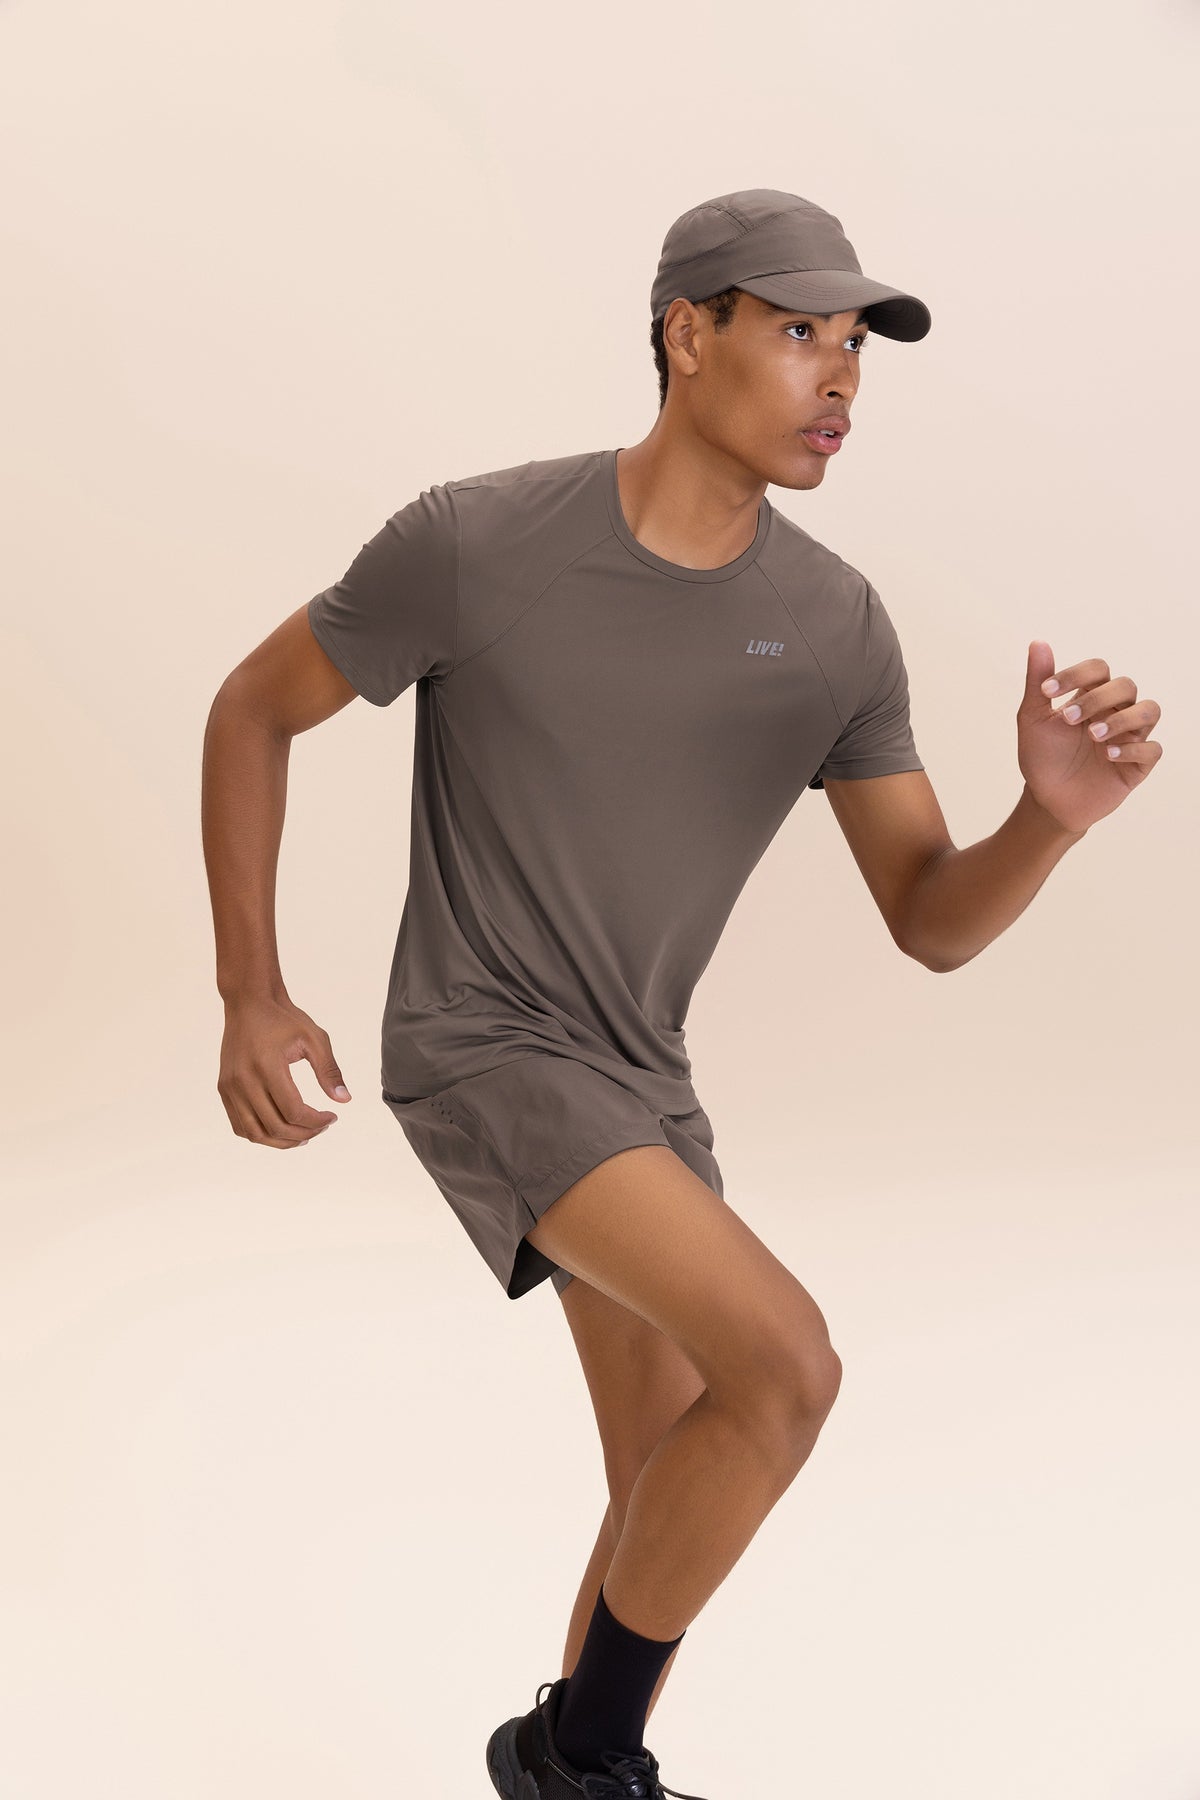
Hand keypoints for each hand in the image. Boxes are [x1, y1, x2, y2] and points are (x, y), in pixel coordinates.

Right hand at [218, 994, 351, 1147]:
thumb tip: (344, 1100)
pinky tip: (280, 1129)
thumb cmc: (284, 1018)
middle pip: (275, 1127)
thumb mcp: (314, 1038)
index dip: (317, 1121)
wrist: (249, 1002)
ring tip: (303, 1136)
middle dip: (304, 1134)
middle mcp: (243, 1080)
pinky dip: (260, 1134)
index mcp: (267, 1066)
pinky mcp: (224, 1088)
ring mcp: (230, 1087)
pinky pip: (239, 1125)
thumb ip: (329, 1070)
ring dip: (281, 1142)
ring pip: (254, 1133)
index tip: (333, 1116)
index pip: (293, 1111)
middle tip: (322, 1127)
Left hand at [1017, 641, 1162, 835]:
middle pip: (1125, 686)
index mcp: (1092, 696)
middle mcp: (1116, 712)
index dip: (1076, 673)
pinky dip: (1132, 749)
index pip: (1098, 669)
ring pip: (1149, 710)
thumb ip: (1038, 682)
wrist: (1047, 799)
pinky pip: (1152, 749)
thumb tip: (1037, 642)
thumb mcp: (1033, 719)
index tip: (1047, 690)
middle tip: (1069, 719)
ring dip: (1123, 718)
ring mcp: (1130, 737)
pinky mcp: (1138, 765)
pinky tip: (1108, 756)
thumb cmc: (1042, 757)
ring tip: (1095, 735)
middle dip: (1097, 698)